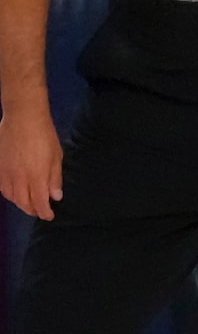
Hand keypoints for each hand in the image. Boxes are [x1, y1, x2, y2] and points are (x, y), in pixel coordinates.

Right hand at [0, 101, 61, 220]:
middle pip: (24, 203)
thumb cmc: (44, 134)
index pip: (39, 203)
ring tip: (29, 204)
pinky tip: (16, 194)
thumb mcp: (57, 155)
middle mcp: (19, 180)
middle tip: (40, 211)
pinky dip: (10, 195)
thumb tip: (55, 196)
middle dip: (33, 210)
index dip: (44, 212)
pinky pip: (3, 189)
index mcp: (37, 177)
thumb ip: (55, 178)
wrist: (23, 118)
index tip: (50, 216)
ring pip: (12, 198)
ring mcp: (6, 175)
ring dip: (21, 204)